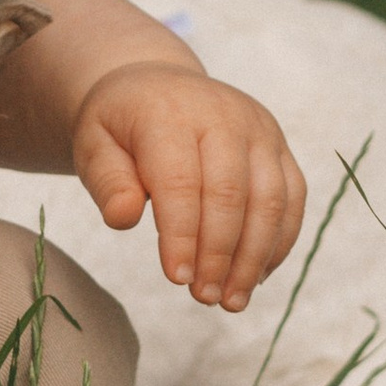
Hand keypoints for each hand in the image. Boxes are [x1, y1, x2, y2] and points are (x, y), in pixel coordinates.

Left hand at [72, 63, 306, 313]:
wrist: (158, 85)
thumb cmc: (122, 126)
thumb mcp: (94, 146)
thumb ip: (106, 182)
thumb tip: (123, 217)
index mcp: (170, 112)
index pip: (181, 180)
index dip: (182, 234)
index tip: (177, 279)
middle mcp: (223, 114)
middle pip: (232, 192)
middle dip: (220, 254)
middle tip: (203, 297)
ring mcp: (258, 128)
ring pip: (270, 199)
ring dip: (254, 257)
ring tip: (232, 300)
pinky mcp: (279, 146)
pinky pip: (292, 197)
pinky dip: (278, 242)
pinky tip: (255, 276)